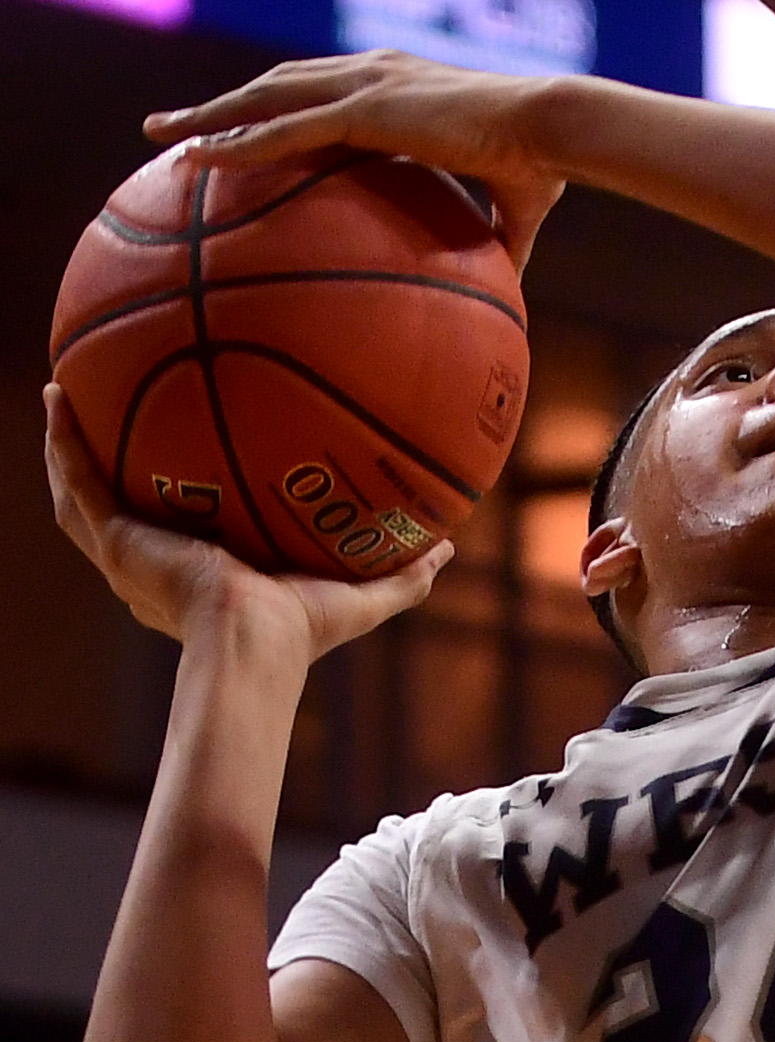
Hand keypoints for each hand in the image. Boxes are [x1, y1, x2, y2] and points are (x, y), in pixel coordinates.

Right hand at [44, 385, 451, 666]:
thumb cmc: (303, 635)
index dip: (177, 501)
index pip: (184, 532)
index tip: (189, 464)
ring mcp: (128, 556)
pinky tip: (57, 399)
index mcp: (204, 577)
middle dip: (114, 466)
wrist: (254, 644)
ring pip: (83, 494)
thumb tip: (450, 547)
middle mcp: (156, 567)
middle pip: (124, 507)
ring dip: (70, 447)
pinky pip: (76, 484)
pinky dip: (61, 443)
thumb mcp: (361, 597)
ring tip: (64, 396)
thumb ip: (405, 575)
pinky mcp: (115, 542)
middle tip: (114, 418)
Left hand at [142, 52, 567, 272]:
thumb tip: (506, 290)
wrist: (554, 128)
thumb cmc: (547, 163)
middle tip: (175, 124)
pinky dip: (238, 142)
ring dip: (210, 116)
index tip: (249, 124)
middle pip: (278, 84)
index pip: (325, 91)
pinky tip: (199, 158)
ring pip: (265, 98)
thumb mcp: (516, 208)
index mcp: (402, 87)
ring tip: (163, 135)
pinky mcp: (365, 108)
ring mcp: (363, 85)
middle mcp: (372, 73)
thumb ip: (500, 242)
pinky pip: (285, 128)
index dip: (282, 105)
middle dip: (224, 103)